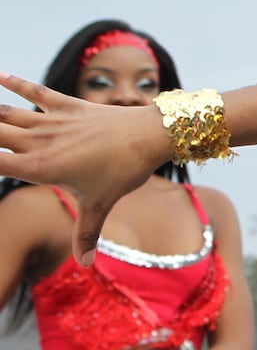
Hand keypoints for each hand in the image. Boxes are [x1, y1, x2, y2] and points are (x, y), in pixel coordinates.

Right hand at [0, 75, 166, 264]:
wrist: (149, 136)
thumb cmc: (123, 172)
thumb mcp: (100, 205)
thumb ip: (85, 234)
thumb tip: (84, 265)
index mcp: (39, 168)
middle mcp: (38, 142)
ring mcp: (52, 121)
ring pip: (6, 113)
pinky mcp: (67, 105)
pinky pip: (36, 92)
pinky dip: (16, 83)